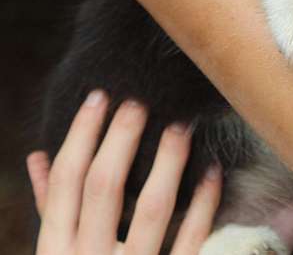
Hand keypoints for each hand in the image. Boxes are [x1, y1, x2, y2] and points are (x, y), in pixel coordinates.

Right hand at [27, 89, 221, 253]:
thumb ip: (50, 211)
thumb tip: (38, 156)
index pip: (66, 183)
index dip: (81, 135)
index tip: (100, 96)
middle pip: (104, 187)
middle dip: (122, 137)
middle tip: (140, 100)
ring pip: (152, 209)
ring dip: (168, 161)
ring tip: (181, 124)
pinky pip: (192, 240)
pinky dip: (203, 203)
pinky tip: (211, 171)